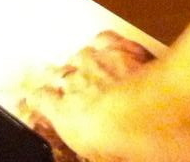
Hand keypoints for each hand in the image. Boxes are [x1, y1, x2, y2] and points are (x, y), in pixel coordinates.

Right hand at [21, 31, 153, 159]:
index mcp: (64, 113)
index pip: (40, 98)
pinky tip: (105, 48)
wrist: (150, 112)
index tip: (39, 99)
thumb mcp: (99, 157)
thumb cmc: (124, 140)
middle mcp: (74, 82)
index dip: (39, 98)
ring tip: (89, 69)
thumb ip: (87, 145)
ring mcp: (95, 61)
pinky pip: (103, 39)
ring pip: (79, 54)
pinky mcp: (119, 47)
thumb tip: (96, 150)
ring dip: (82, 62)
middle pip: (58, 73)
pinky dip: (103, 44)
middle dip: (61, 80)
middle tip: (70, 88)